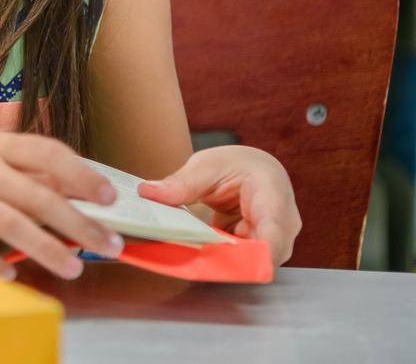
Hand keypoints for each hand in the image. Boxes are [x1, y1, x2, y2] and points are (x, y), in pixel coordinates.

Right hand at [0, 134, 123, 280]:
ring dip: (44, 247)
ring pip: (7, 222)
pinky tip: (10, 276)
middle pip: (34, 194)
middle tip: (109, 245)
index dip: (81, 174)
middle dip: (77, 222)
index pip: (45, 152)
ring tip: (73, 269)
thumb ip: (27, 175)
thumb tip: (83, 194)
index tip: (110, 197)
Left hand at [138, 145, 299, 264]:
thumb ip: (181, 183)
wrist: (252, 168)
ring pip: (249, 262)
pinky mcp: (257, 249)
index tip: (228, 267)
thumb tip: (147, 192)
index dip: (255, 257)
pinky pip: (240, 261)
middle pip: (262, 257)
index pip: (273, 236)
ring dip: (220, 262)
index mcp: (273, 197)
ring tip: (187, 257)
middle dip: (228, 263)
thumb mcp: (206, 166)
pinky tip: (194, 255)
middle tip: (189, 262)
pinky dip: (217, 259)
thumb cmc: (236, 164)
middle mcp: (282, 224)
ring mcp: (273, 240)